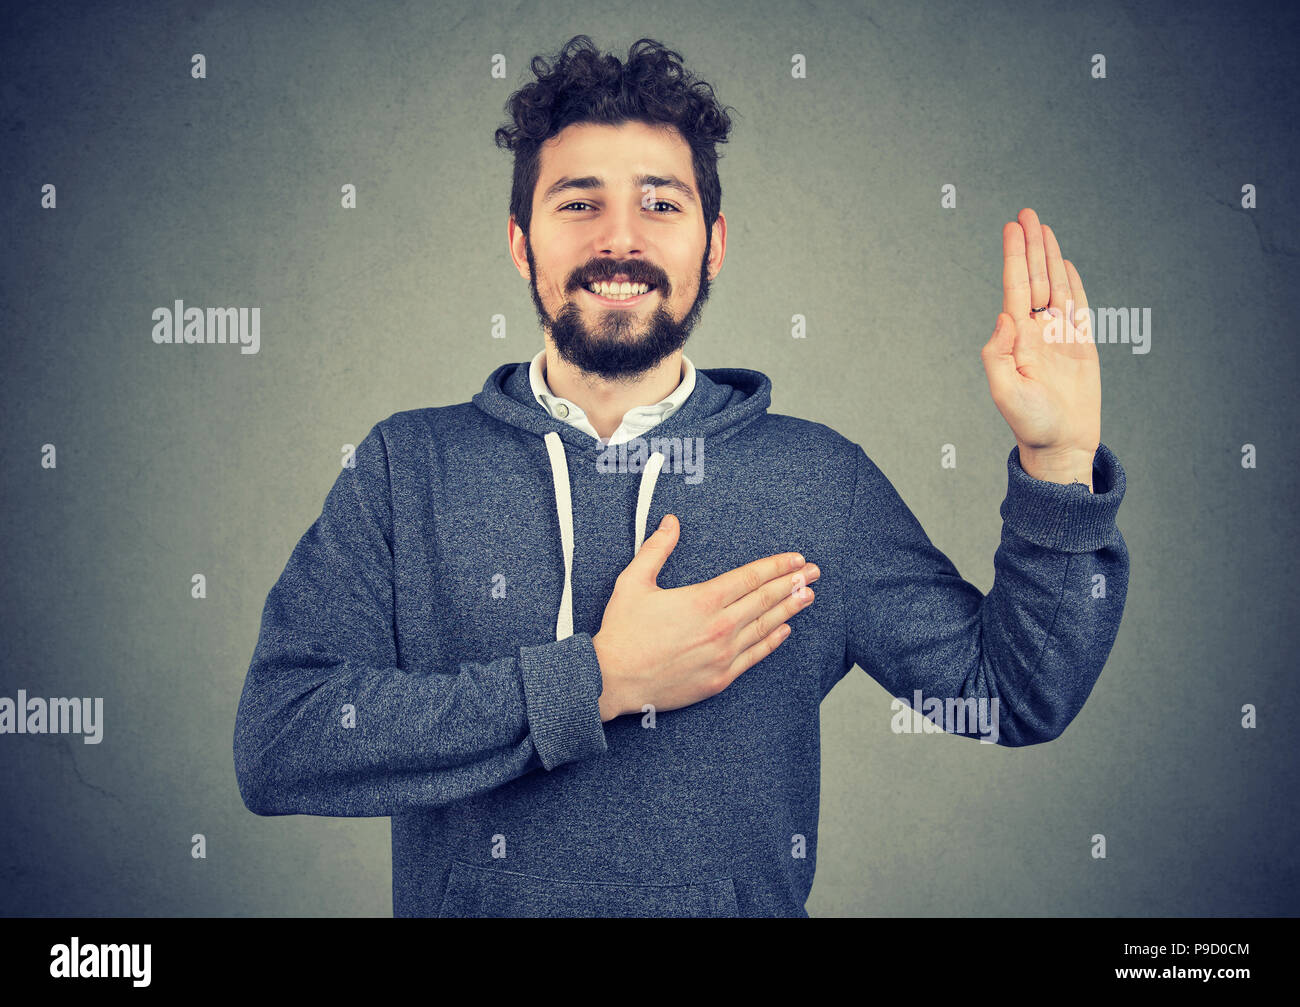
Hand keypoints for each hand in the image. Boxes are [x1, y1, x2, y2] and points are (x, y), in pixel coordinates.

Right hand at [591, 513, 818, 720]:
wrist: (613, 679)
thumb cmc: (622, 631)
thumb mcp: (634, 581)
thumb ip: (656, 549)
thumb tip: (671, 522)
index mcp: (703, 600)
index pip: (751, 577)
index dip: (777, 565)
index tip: (795, 558)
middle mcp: (720, 626)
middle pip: (766, 599)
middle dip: (793, 583)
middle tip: (814, 572)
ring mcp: (723, 654)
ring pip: (766, 626)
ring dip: (790, 609)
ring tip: (808, 596)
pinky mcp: (720, 678)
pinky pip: (755, 656)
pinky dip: (773, 641)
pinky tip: (785, 630)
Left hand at [981, 208, 1100, 486]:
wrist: (1060, 445)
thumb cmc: (1030, 424)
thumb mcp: (1005, 392)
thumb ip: (998, 354)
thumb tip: (1005, 316)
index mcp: (1018, 338)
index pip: (1016, 287)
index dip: (1015, 256)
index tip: (1012, 227)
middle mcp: (1036, 331)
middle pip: (1035, 277)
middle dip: (1030, 245)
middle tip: (1027, 213)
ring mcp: (1059, 336)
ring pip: (1055, 285)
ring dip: (1049, 256)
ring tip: (1043, 228)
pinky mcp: (1081, 345)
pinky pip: (1077, 306)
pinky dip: (1072, 283)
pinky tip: (1064, 264)